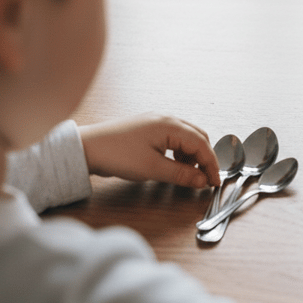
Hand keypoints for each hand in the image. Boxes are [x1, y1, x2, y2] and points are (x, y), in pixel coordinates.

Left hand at [78, 114, 219, 188]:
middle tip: (206, 179)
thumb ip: (181, 174)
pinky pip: (173, 139)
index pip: (201, 144)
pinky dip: (180, 152)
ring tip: (189, 174)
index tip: (215, 182)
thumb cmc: (117, 154)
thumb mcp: (152, 169)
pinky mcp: (148, 129)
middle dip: (204, 158)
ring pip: (186, 138)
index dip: (211, 165)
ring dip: (192, 156)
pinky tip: (174, 165)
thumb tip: (202, 180)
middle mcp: (166, 119)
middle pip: (197, 137)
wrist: (87, 148)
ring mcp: (156, 122)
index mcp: (170, 125)